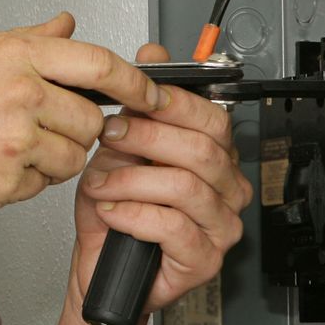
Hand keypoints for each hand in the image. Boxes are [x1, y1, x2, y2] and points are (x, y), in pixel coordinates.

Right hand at [0, 13, 163, 223]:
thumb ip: (28, 40)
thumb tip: (66, 25)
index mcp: (14, 56)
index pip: (100, 62)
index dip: (136, 82)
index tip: (153, 94)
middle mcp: (19, 93)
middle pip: (92, 119)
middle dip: (78, 130)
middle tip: (43, 129)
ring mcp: (15, 140)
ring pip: (74, 157)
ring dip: (54, 159)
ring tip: (9, 148)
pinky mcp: (8, 181)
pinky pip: (44, 185)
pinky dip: (26, 182)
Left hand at [69, 43, 252, 315]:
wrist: (98, 269)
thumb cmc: (112, 215)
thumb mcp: (119, 151)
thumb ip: (139, 107)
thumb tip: (151, 55)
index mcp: (215, 158)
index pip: (213, 119)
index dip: (173, 104)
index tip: (134, 99)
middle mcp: (226, 190)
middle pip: (202, 150)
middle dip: (148, 137)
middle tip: (110, 137)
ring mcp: (221, 227)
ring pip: (186, 187)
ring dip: (133, 180)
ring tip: (102, 183)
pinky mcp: (204, 259)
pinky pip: (173, 226)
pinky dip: (134, 214)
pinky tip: (112, 212)